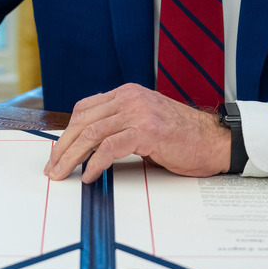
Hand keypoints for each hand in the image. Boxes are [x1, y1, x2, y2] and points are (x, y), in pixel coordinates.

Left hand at [44, 83, 229, 182]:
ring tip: (62, 173)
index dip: (66, 132)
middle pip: (83, 121)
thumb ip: (120, 125)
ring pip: (92, 133)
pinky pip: (110, 147)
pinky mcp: (147, 131)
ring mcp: (138, 112)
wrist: (214, 141)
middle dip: (62, 146)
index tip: (57, 152)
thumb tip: (88, 144)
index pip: (84, 109)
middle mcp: (130, 98)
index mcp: (127, 93)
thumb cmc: (182, 137)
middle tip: (52, 167)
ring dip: (72, 156)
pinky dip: (95, 163)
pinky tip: (89, 175)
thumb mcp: (145, 122)